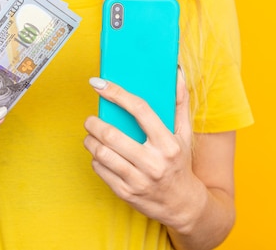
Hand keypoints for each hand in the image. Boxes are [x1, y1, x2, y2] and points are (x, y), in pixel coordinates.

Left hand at [83, 71, 207, 231]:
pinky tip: (99, 154)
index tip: (99, 84)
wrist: (182, 204)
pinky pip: (100, 170)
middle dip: (94, 123)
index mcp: (168, 143)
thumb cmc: (180, 162)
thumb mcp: (185, 133)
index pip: (140, 110)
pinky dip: (95, 159)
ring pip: (102, 153)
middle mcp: (154, 162)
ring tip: (91, 135)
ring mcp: (139, 179)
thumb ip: (180, 101)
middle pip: (112, 135)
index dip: (117, 94)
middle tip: (90, 119)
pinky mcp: (126, 193)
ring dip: (90, 140)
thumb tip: (175, 71)